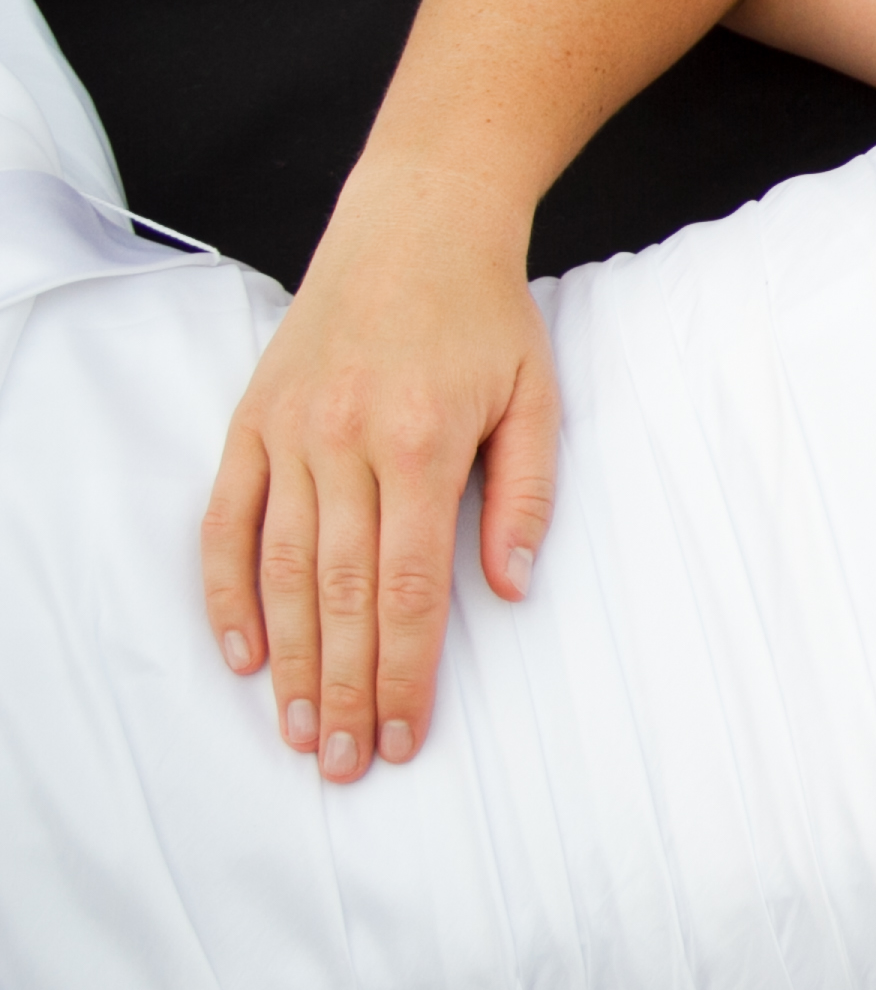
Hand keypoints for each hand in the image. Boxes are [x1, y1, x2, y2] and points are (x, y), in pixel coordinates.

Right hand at [198, 162, 557, 779]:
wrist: (415, 225)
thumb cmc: (486, 318)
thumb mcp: (536, 399)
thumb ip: (523, 497)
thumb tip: (510, 590)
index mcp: (418, 443)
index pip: (407, 589)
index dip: (404, 672)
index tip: (403, 735)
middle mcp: (341, 443)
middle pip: (339, 596)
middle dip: (341, 690)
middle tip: (343, 764)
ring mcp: (287, 433)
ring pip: (280, 571)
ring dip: (288, 660)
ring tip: (297, 733)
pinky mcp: (250, 421)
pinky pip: (225, 521)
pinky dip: (227, 591)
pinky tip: (242, 653)